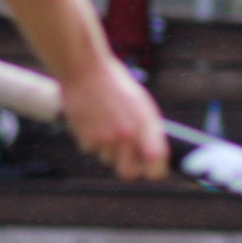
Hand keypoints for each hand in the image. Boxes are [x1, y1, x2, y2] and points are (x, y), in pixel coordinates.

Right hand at [59, 59, 168, 180]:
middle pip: (128, 172)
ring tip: (106, 125)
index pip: (156, 163)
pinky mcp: (87, 137)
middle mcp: (128, 136)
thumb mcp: (142, 105)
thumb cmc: (116, 85)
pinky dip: (91, 140)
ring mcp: (106, 138)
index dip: (154, 170)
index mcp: (147, 126)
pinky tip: (92, 121)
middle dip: (129, 169)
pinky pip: (91, 149)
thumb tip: (154, 153)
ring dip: (108, 149)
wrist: (85, 70)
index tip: (152, 169)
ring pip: (108, 159)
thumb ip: (149, 130)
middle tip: (128, 159)